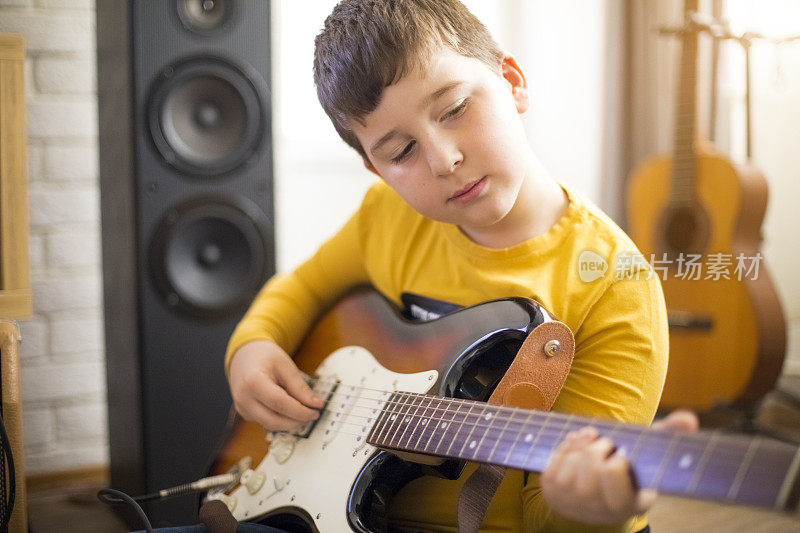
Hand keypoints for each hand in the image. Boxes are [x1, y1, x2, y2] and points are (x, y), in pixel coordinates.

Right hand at [228, 340, 323, 430]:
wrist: (244, 356)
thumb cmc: (265, 357)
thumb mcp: (285, 366)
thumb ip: (299, 387)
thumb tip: (315, 404)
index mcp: (253, 382)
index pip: (279, 403)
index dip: (300, 411)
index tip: (316, 411)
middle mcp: (243, 398)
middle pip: (273, 420)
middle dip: (296, 421)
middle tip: (312, 415)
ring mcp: (242, 408)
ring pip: (270, 425)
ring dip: (289, 423)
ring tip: (303, 412)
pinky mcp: (245, 413)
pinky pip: (265, 421)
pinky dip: (281, 419)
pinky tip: (290, 410)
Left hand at [541, 410, 698, 524]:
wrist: (592, 498)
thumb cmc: (627, 474)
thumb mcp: (649, 461)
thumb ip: (668, 437)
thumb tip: (689, 419)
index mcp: (629, 505)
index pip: (614, 471)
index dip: (618, 459)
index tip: (623, 456)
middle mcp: (598, 508)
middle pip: (593, 461)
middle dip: (601, 446)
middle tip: (608, 446)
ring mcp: (572, 500)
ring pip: (575, 456)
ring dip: (585, 442)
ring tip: (594, 444)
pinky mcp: (552, 488)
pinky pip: (558, 455)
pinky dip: (570, 443)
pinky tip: (579, 445)